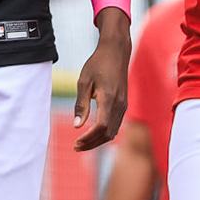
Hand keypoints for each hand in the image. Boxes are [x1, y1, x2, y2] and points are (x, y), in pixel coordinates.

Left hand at [74, 6, 130, 151]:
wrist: (116, 52)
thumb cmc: (98, 64)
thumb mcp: (84, 81)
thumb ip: (81, 105)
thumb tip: (77, 126)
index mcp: (109, 98)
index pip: (101, 126)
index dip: (89, 138)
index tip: (76, 142)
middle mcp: (120, 104)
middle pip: (108, 133)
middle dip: (92, 143)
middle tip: (76, 147)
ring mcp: (124, 105)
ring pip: (113, 131)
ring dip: (98, 140)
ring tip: (82, 143)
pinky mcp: (123, 104)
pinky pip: (116, 124)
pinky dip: (105, 133)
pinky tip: (93, 134)